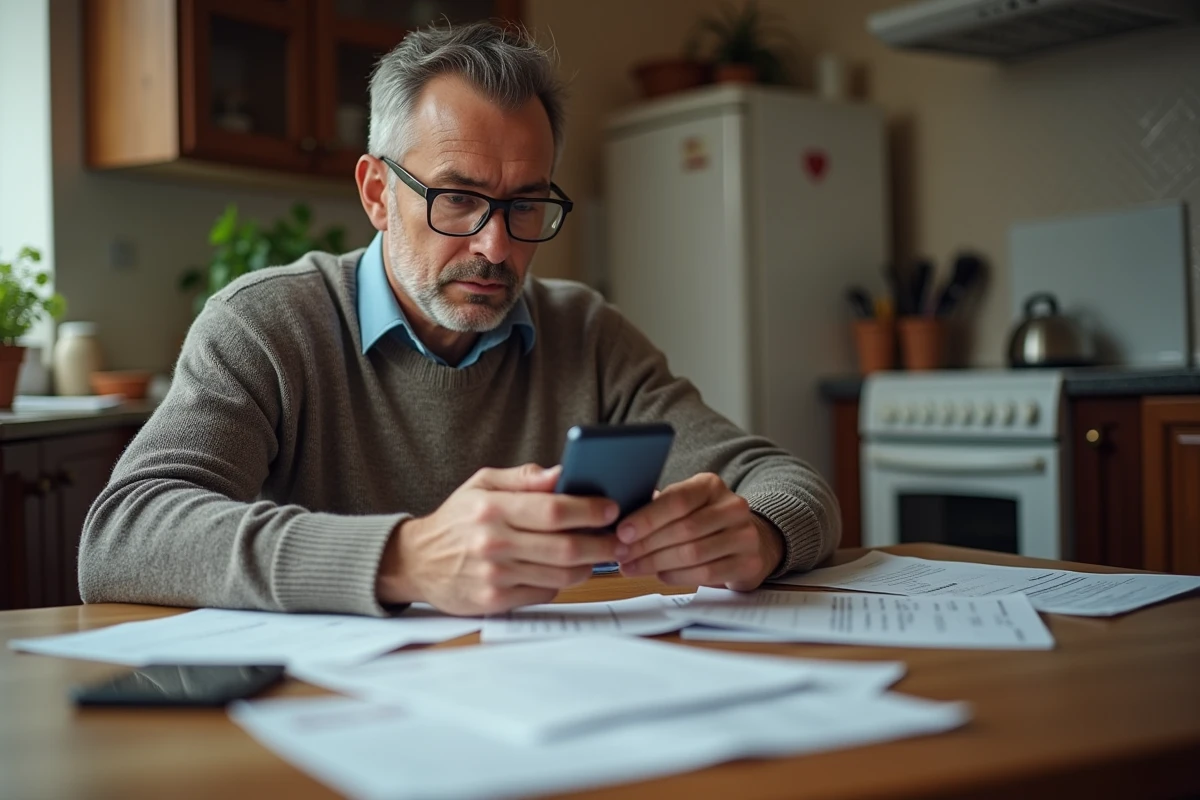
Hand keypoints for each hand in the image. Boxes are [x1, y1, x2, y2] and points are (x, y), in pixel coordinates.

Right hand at [376, 464, 620, 614]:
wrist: (415, 561)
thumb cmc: (456, 519)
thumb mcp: (482, 484)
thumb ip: (524, 478)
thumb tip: (562, 473)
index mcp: (492, 508)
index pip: (553, 510)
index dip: (589, 510)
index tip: (611, 508)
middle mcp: (494, 543)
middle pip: (565, 547)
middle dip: (601, 543)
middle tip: (618, 538)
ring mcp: (495, 576)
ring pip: (561, 574)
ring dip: (588, 565)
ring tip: (598, 554)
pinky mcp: (495, 601)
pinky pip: (544, 593)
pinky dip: (562, 582)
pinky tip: (566, 569)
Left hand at [614, 473, 783, 590]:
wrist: (748, 541)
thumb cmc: (703, 522)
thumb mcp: (683, 507)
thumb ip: (656, 509)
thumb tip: (617, 523)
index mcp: (711, 486)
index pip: (678, 500)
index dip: (647, 518)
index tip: (622, 532)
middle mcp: (733, 506)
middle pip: (684, 529)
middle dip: (647, 545)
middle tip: (622, 555)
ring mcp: (745, 535)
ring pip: (693, 553)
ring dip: (657, 563)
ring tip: (633, 567)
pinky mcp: (749, 563)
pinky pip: (707, 573)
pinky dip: (678, 576)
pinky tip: (660, 575)